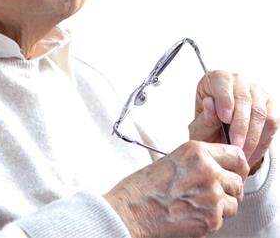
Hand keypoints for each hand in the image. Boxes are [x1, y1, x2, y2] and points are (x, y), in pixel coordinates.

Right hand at [103, 140, 248, 237]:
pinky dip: (212, 219)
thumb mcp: (173, 160)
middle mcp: (207, 170)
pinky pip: (223, 219)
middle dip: (229, 188)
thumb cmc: (145, 186)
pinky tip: (192, 213)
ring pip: (234, 201)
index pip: (236, 154)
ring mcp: (212, 194)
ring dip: (222, 205)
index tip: (236, 171)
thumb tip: (218, 168)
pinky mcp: (212, 218)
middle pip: (238, 180)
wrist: (133, 209)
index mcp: (196, 151)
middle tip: (216, 192)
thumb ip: (198, 161)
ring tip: (198, 204)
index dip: (238, 165)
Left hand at [189, 71, 278, 172]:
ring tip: (243, 153)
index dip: (225, 100)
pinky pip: (272, 122)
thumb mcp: (199, 124)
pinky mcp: (270, 105)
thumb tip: (209, 103)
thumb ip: (205, 117)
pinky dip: (263, 140)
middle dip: (240, 126)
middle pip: (244, 99)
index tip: (224, 119)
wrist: (218, 135)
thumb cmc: (207, 126)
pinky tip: (253, 152)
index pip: (223, 82)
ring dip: (253, 137)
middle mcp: (238, 81)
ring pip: (260, 112)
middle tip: (235, 145)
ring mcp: (256, 91)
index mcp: (216, 78)